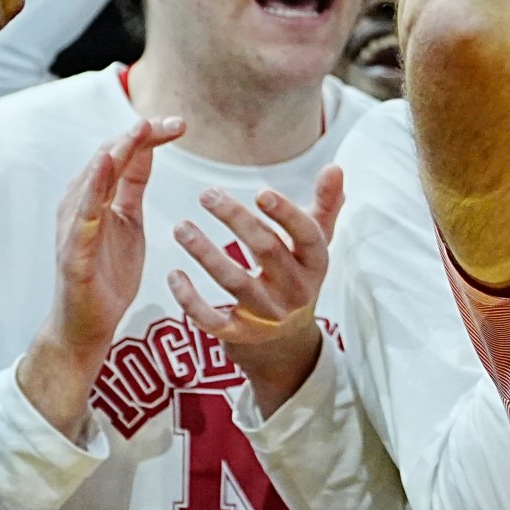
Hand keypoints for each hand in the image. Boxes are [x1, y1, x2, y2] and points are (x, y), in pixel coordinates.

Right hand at [19, 116, 181, 438]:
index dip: (149, 135)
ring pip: (93, 180)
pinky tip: (104, 168)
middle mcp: (81, 204)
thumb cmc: (106, 274)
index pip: (122, 154)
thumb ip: (133, 186)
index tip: (181, 124)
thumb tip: (147, 147)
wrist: (87, 326)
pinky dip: (92, 189)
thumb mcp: (129, 221)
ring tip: (139, 130)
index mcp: (97, 197)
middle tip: (173, 121)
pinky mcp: (73, 252)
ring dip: (116, 152)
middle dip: (139, 136)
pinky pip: (82, 216)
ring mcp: (74, 227)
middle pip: (108, 158)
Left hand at [169, 166, 345, 416]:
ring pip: (236, 282)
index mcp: (316, 263)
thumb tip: (335, 167)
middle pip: (267, 251)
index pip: (307, 236)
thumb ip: (325, 204)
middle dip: (236, 220)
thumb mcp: (315, 243)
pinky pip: (213, 319)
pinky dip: (190, 300)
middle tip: (207, 194)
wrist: (286, 342)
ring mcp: (268, 315)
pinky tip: (174, 275)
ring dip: (206, 254)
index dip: (286, 215)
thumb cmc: (297, 274)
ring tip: (181, 228)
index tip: (260, 192)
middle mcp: (296, 290)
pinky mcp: (240, 335)